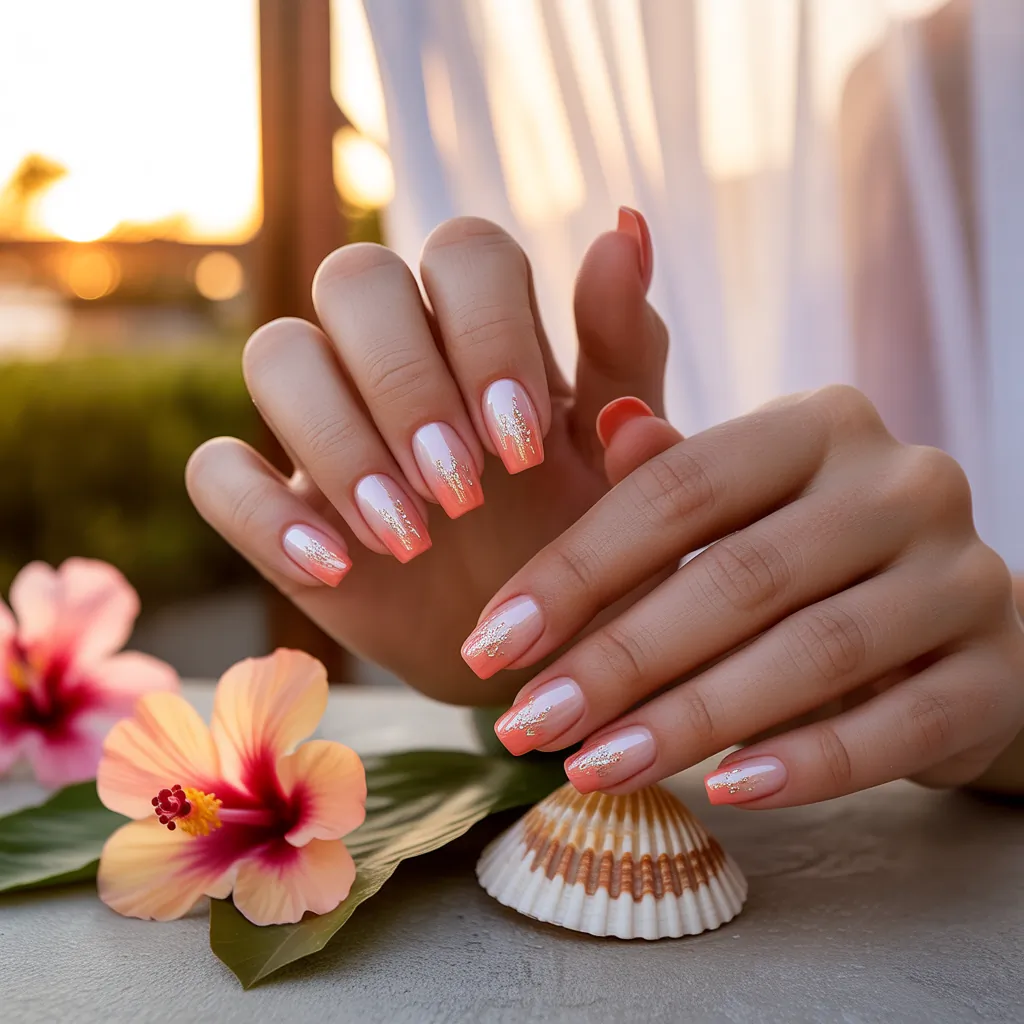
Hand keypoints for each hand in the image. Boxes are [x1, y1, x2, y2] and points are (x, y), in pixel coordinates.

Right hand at [187, 212, 666, 700]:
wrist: (531, 647)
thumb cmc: (582, 541)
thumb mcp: (619, 460)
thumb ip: (625, 353)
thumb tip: (624, 229)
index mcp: (487, 332)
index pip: (463, 251)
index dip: (485, 331)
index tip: (521, 445)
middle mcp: (398, 360)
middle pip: (354, 277)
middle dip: (405, 380)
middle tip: (461, 486)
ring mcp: (327, 427)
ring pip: (277, 354)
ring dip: (337, 440)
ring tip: (409, 535)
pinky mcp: (276, 505)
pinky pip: (215, 471)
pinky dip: (262, 512)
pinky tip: (336, 567)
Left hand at [471, 386, 1023, 804]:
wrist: (949, 628)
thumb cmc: (809, 559)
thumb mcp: (738, 507)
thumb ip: (671, 476)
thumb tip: (609, 428)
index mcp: (820, 425)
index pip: (678, 489)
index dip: (574, 570)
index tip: (489, 644)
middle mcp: (903, 483)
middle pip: (737, 575)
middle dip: (616, 660)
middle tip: (526, 725)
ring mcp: (962, 575)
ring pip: (811, 652)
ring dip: (689, 720)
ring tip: (593, 769)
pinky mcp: (996, 669)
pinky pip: (898, 725)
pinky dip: (805, 764)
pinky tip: (723, 791)